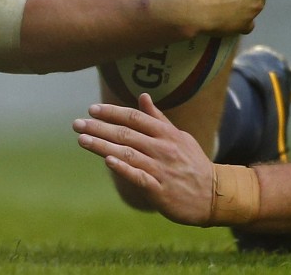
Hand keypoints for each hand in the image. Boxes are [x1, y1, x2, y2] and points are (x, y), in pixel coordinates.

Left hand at [73, 94, 215, 225]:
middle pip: (126, 133)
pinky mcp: (160, 189)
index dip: (113, 112)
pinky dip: (124, 168)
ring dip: (103, 145)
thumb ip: (158, 118)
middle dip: (99, 127)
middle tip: (77, 124)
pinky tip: (108, 161)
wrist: (214, 195)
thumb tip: (142, 96)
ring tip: (82, 140)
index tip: (92, 109)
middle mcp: (163, 148)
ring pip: (128, 153)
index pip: (135, 117)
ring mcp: (161, 168)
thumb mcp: (179, 137)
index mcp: (167, 134)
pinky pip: (139, 177)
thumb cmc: (193, 164)